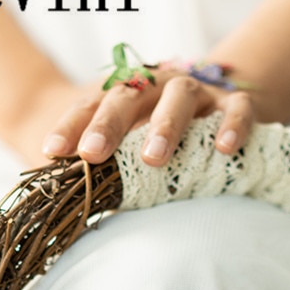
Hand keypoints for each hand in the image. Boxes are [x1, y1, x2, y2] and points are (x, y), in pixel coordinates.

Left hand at [40, 68, 256, 167]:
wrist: (225, 104)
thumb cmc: (168, 136)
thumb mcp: (134, 145)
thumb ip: (110, 166)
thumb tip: (73, 203)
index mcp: (129, 94)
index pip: (92, 105)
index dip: (71, 126)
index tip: (52, 151)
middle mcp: (160, 86)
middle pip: (130, 96)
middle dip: (109, 124)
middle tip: (93, 153)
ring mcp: (200, 92)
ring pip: (180, 98)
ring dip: (165, 126)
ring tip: (152, 158)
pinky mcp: (237, 103)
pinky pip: (237, 109)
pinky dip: (231, 125)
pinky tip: (223, 148)